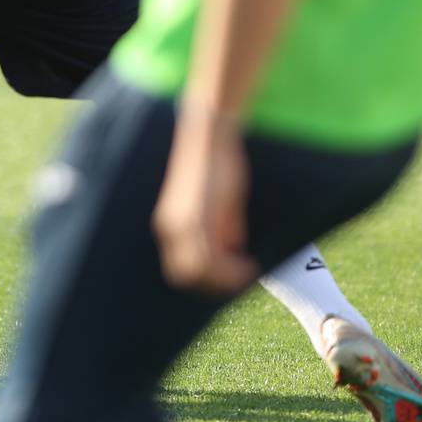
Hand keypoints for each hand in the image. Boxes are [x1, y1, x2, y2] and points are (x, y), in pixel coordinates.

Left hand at [153, 108, 257, 295]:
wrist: (211, 136)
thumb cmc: (218, 163)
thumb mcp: (222, 201)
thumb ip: (224, 225)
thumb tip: (233, 246)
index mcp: (173, 223)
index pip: (182, 267)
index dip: (207, 279)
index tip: (233, 280)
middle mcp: (170, 227)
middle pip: (184, 275)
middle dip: (215, 285)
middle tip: (242, 281)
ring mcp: (180, 224)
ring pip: (197, 272)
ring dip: (226, 279)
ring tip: (249, 274)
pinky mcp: (195, 218)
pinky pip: (210, 259)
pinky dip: (231, 270)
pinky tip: (250, 266)